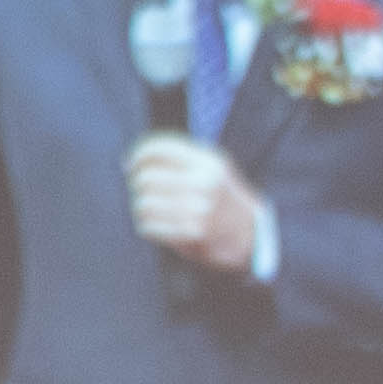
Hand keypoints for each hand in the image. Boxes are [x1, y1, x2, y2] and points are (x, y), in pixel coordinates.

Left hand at [126, 133, 268, 271]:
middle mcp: (203, 183)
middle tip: (140, 190)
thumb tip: (137, 160)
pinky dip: (145, 224)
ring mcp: (198, 210)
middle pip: (147, 177)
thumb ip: (182, 159)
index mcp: (207, 161)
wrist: (251, 234)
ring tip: (148, 209)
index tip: (130, 164)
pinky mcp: (191, 234)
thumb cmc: (223, 199)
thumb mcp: (213, 168)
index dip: (138, 155)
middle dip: (137, 184)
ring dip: (141, 206)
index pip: (160, 149)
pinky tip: (153, 224)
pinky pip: (150, 225)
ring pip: (144, 203)